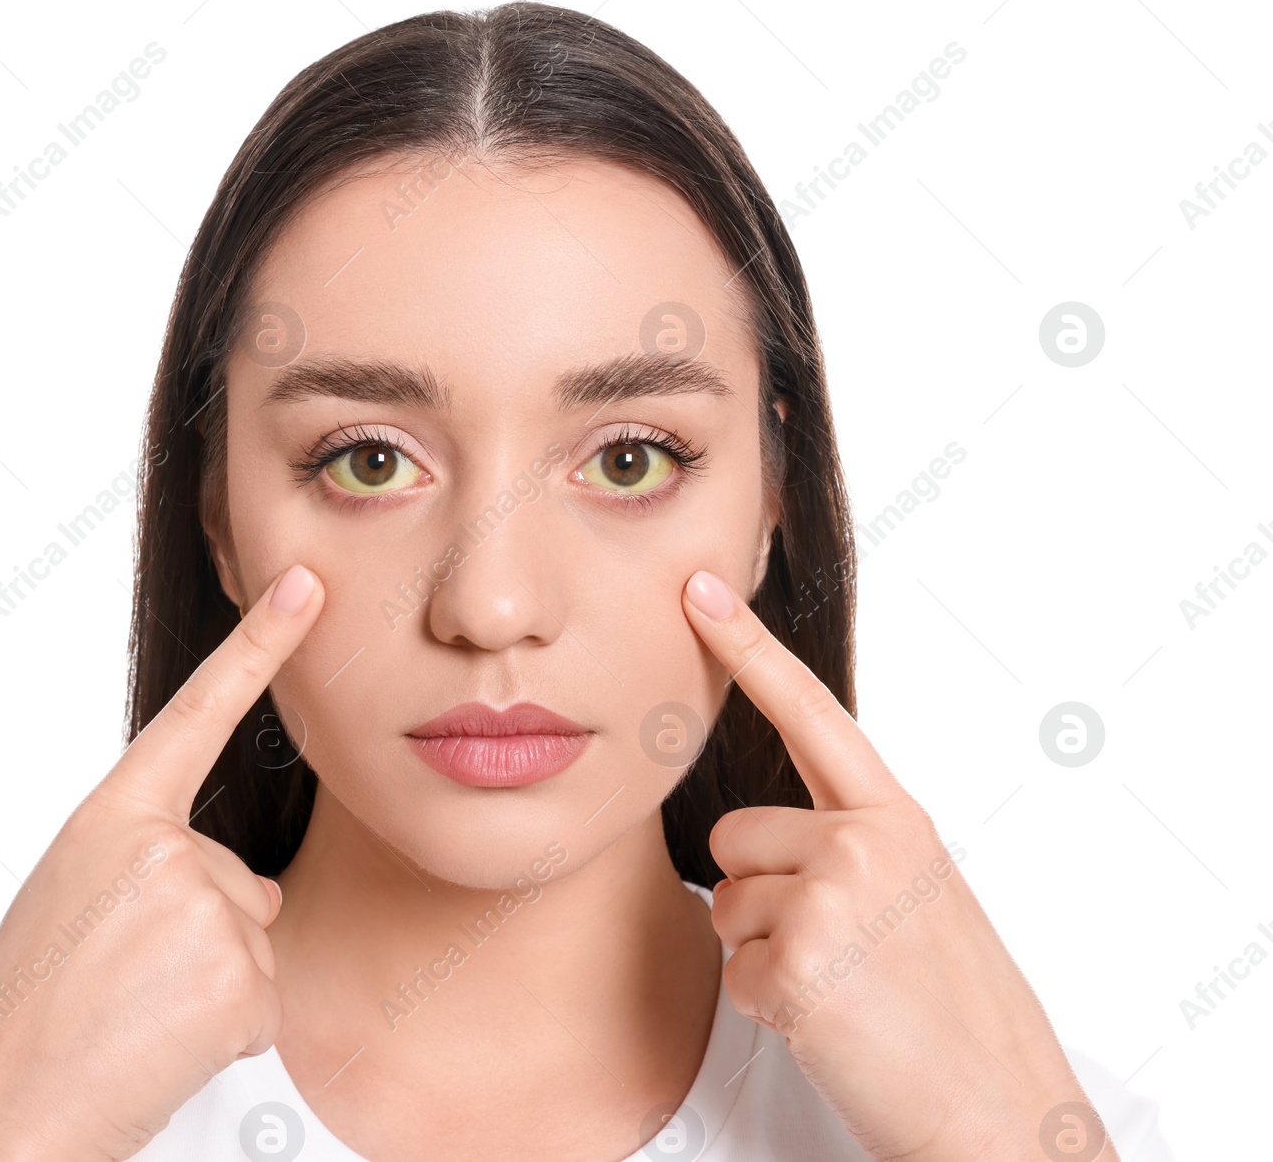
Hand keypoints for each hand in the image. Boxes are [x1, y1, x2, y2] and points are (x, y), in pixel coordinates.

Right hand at [0, 565, 323, 1161]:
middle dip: (200, 939)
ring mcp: (203, 907)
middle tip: (120, 985)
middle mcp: (159, 848)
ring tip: (133, 1017)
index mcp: (109, 820)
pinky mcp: (240, 975)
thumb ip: (155, 865)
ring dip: (210, 988)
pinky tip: (163, 1045)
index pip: (196, 714)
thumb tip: (253, 892)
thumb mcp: (75, 904)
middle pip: (239, 880)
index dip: (257, 645)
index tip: (303, 586)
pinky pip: (265, 998)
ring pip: (255, 941)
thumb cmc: (26, 1017)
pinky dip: (226, 1031)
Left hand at [682, 569, 1113, 1161]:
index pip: (810, 714)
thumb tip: (760, 841)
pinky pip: (736, 971)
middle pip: (735, 837)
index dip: (749, 648)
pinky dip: (772, 1007)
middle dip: (760, 893)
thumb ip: (854, 844)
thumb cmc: (958, 1011)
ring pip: (727, 905)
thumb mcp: (923, 895)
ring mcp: (832, 902)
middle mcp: (863, 844)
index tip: (698, 588)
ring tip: (845, 987)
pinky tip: (834, 1025)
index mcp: (896, 819)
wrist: (998, 1110)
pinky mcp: (800, 966)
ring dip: (767, 953)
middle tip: (837, 950)